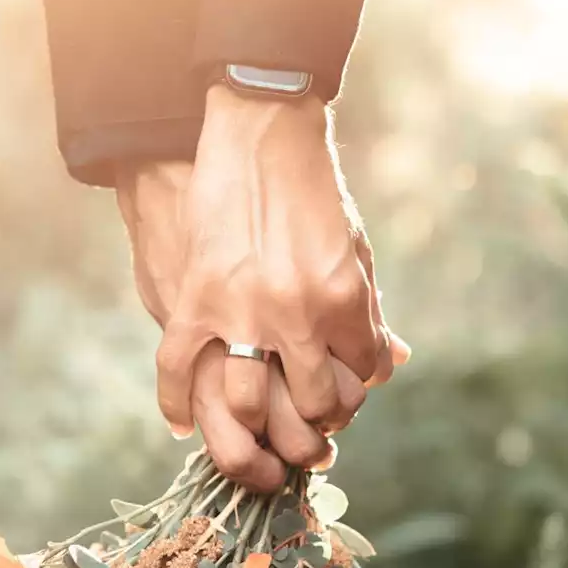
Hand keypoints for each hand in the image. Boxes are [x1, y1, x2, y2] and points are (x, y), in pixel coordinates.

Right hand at [115, 160, 365, 492]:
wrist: (260, 134)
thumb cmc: (314, 190)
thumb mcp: (355, 246)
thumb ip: (369, 308)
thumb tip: (392, 361)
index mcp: (343, 300)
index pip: (361, 377)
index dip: (354, 392)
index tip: (341, 395)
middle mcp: (296, 315)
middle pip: (312, 406)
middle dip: (315, 427)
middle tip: (307, 432)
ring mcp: (242, 311)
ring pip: (247, 405)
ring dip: (254, 430)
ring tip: (256, 432)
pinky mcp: (195, 298)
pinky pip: (178, 368)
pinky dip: (176, 404)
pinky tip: (183, 424)